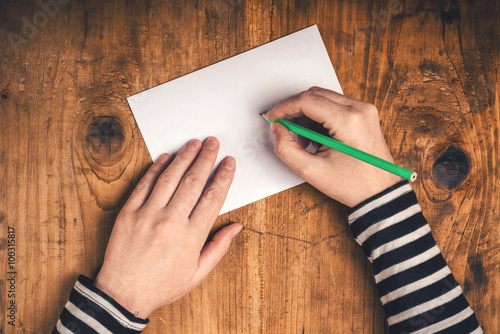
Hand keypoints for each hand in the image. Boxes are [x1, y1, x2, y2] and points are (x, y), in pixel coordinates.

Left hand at [93, 137, 241, 318]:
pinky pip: (144, 184)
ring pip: (170, 178)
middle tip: (213, 143)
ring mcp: (147, 215)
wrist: (123, 294)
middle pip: (193, 181)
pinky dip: (156, 169)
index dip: (223, 176)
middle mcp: (170, 222)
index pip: (213, 197)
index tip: (229, 163)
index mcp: (191, 237)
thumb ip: (219, 247)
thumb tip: (236, 226)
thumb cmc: (162, 285)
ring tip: (194, 144)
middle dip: (206, 158)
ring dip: (184, 157)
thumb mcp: (197, 273)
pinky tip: (166, 157)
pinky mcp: (128, 213)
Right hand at [267, 87, 401, 207]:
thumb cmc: (353, 185)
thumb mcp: (311, 171)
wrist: (380, 193)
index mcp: (348, 121)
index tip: (273, 117)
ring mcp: (364, 110)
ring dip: (308, 115)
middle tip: (285, 129)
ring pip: (324, 99)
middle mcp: (359, 109)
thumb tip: (277, 129)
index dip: (284, 107)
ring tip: (305, 141)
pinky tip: (318, 138)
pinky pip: (335, 106)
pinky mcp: (364, 114)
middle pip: (315, 95)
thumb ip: (286, 148)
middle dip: (295, 110)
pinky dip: (320, 118)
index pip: (307, 100)